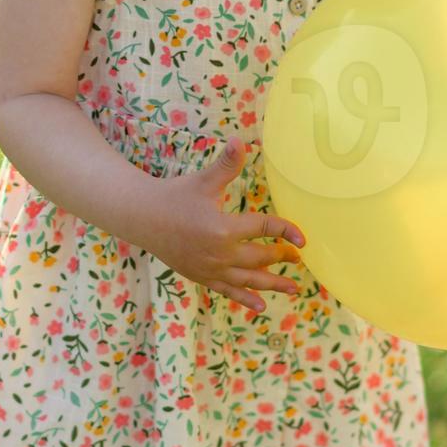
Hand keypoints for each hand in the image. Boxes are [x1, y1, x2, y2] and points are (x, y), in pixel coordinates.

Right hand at [142, 135, 306, 316]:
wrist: (143, 219)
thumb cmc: (175, 196)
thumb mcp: (202, 181)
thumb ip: (226, 164)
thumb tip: (239, 140)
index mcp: (223, 228)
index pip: (263, 229)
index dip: (285, 231)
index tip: (303, 239)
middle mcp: (219, 253)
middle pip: (260, 258)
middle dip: (281, 258)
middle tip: (298, 259)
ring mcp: (210, 268)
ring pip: (248, 280)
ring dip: (272, 284)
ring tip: (292, 289)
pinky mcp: (202, 277)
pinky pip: (228, 291)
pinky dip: (245, 299)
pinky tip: (261, 307)